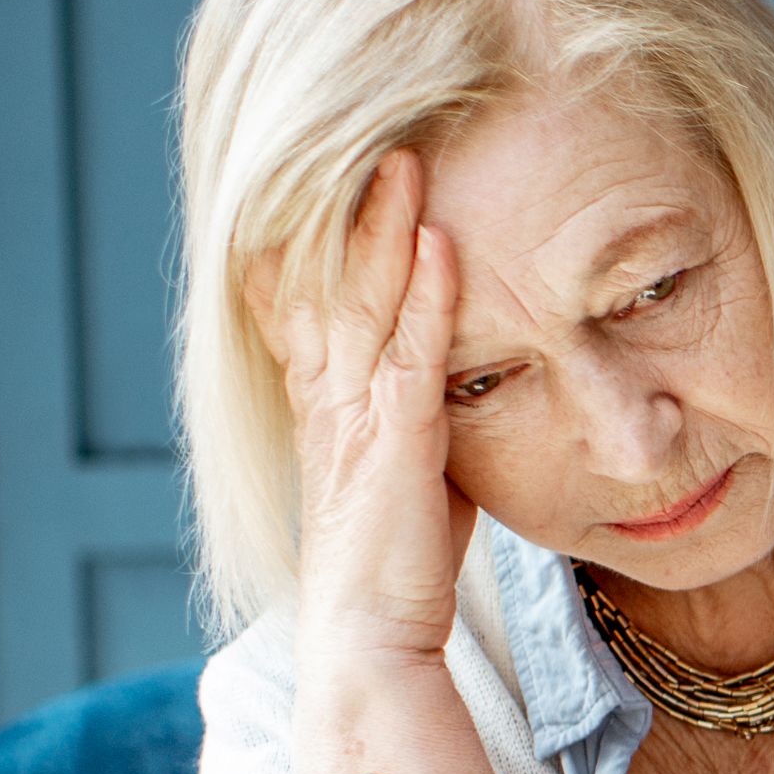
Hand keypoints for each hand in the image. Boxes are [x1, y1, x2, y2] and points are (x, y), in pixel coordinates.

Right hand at [264, 150, 474, 661]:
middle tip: (373, 132)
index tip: (324, 169)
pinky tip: (439, 244)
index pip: (308, 300)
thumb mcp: (413, 473)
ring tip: (405, 159)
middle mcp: (328, 400)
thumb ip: (426, 419)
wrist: (369, 641)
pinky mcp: (394, 448)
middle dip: (348, 206)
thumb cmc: (397, 565)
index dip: (312, 235)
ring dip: (383, 229)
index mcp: (325, 404)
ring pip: (363, 304)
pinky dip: (423, 297)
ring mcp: (355, 420)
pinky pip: (409, 357)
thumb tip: (465, 386)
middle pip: (329, 282)